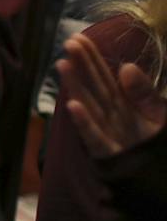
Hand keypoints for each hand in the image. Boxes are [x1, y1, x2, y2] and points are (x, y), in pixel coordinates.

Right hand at [56, 30, 166, 159]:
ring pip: (91, 108)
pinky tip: (73, 106)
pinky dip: (84, 123)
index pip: (105, 78)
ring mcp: (109, 135)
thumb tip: (126, 66)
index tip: (79, 38)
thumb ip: (144, 93)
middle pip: (95, 88)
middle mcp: (113, 118)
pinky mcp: (110, 156)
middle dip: (81, 66)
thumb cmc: (160, 152)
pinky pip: (96, 138)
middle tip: (69, 43)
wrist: (165, 182)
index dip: (93, 59)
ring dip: (75, 87)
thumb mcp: (161, 117)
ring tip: (63, 65)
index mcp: (125, 107)